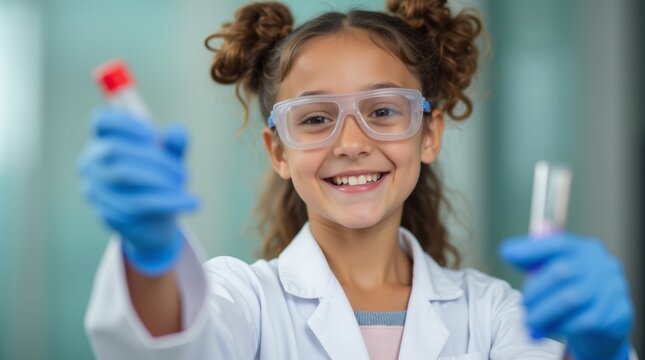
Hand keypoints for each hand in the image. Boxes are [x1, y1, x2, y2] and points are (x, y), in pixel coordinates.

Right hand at [78, 107, 198, 275]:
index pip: (102, 121)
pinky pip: (136, 204)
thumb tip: (177, 131)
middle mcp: (91, 162)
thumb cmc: (159, 178)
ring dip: (162, 181)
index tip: (154, 135)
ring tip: (188, 189)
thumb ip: (174, 144)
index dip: (125, 123)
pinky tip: (191, 203)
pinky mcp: (106, 213)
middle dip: (154, 159)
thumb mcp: (171, 159)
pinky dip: (169, 202)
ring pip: (125, 177)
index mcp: (104, 140)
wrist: (154, 222)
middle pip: (114, 149)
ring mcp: (94, 189)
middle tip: (185, 174)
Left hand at [499, 233, 633, 359]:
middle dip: (536, 290)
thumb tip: (508, 251)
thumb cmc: (572, 290)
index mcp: (586, 249)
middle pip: (561, 271)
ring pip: (571, 299)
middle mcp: (602, 264)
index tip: (507, 254)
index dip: (531, 248)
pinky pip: (584, 320)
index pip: (558, 243)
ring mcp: (613, 288)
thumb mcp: (554, 270)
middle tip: (523, 304)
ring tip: (529, 321)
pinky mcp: (618, 313)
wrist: (605, 321)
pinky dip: (560, 325)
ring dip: (544, 312)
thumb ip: (533, 260)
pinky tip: (547, 329)